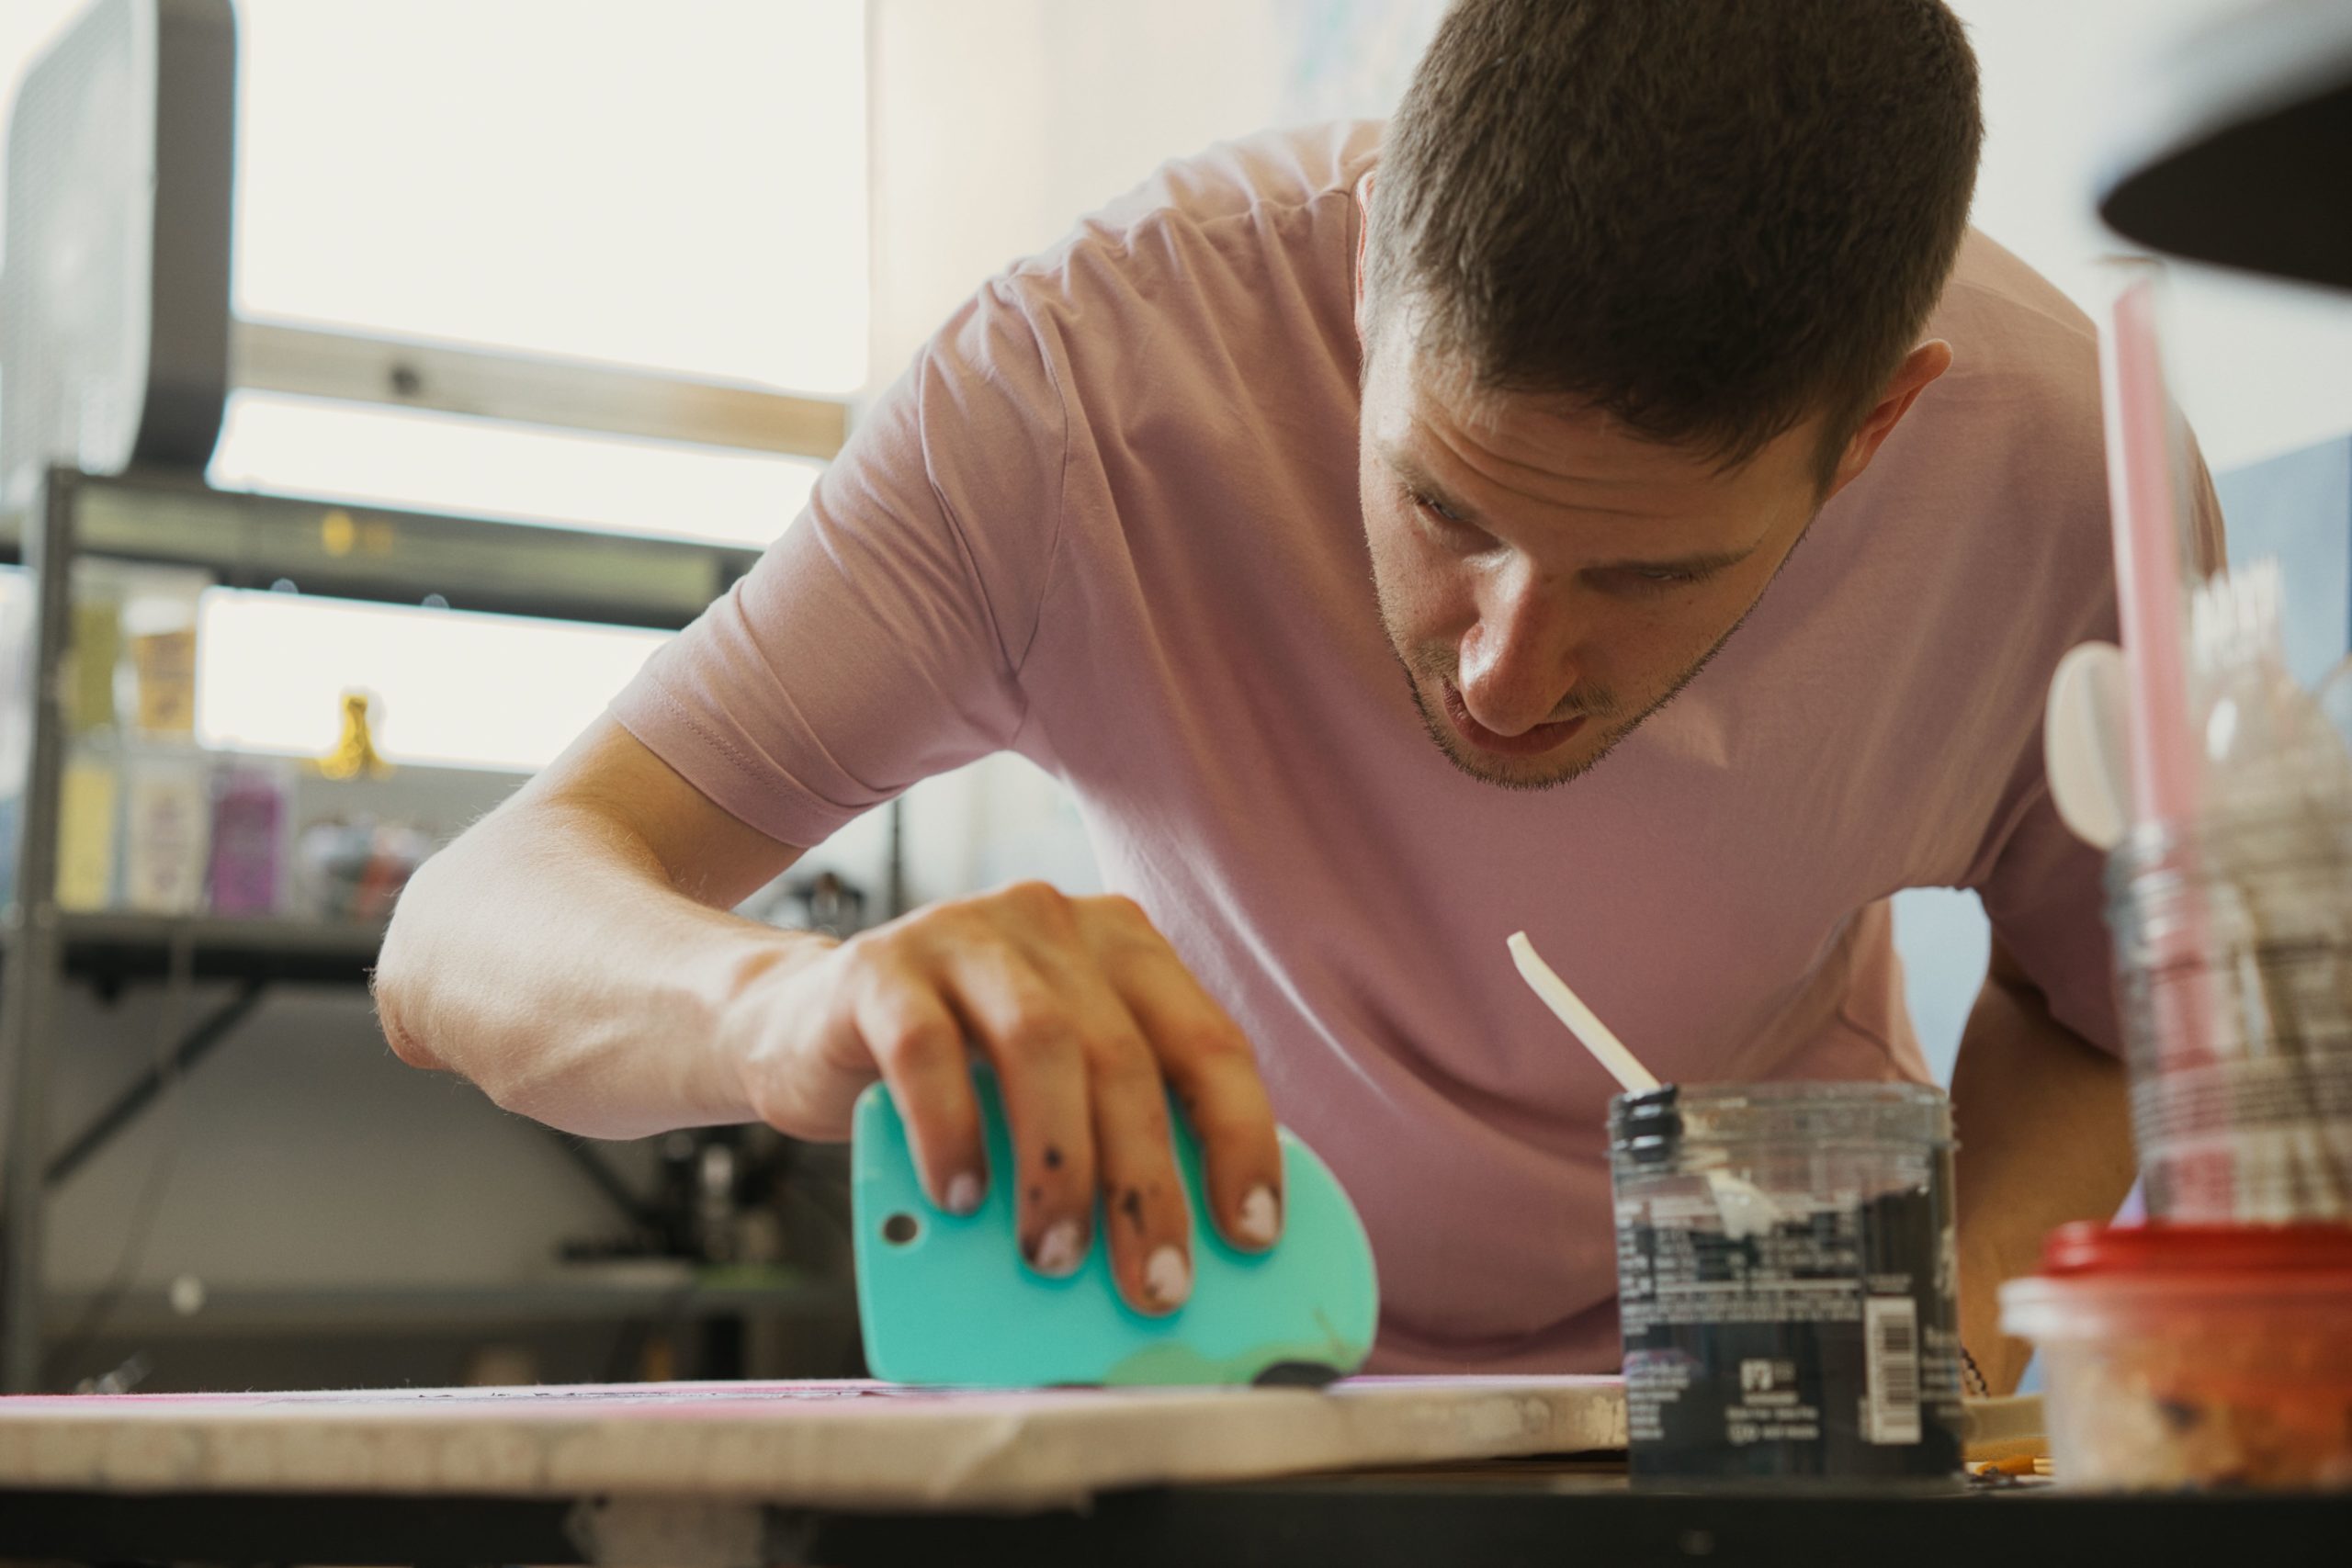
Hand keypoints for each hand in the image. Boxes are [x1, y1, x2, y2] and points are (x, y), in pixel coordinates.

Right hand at [724, 881, 1283, 1314]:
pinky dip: (953, 1130)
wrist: (801, 1030)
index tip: (1250, 1232)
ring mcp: (966, 934)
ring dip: (1058, 1165)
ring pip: (1040, 1044)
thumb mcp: (1046, 1092)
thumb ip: (1107, 1136)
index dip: (1240, 1139)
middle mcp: (1055, 924)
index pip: (1210, 1042)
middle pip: (1126, 1056)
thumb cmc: (951, 1079)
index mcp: (1123, 948)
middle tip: (1154, 1283)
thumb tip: (1178, 1257)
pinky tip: (962, 1199)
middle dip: (1147, 1183)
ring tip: (1053, 1257)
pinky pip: (926, 1049)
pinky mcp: (880, 967)